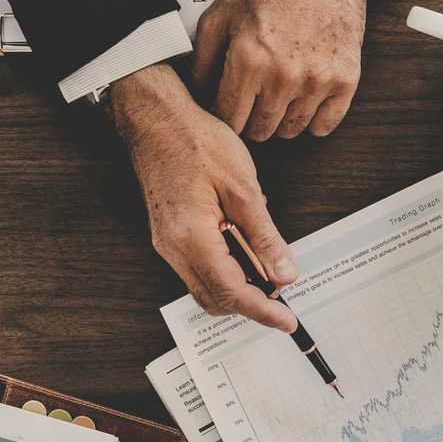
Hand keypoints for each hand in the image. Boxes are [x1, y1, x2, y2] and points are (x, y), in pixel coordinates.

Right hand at [111, 63, 298, 331]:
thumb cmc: (195, 141)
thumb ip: (264, 236)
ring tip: (267, 269)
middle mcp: (173, 248)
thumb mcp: (243, 187)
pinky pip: (197, 268)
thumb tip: (284, 273)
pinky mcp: (168, 236)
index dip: (262, 311)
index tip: (286, 321)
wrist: (157, 120)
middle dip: (250, 304)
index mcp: (191, 237)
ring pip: (205, 287)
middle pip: (215, 298)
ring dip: (237, 287)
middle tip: (282, 296)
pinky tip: (244, 248)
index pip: (232, 292)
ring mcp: (166, 243)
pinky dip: (224, 270)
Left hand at [192, 0, 369, 141]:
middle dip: (249, 121)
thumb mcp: (222, 12)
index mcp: (248, 60)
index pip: (228, 118)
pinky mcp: (346, 79)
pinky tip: (305, 102)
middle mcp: (282, 76)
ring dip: (280, 121)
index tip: (227, 108)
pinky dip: (313, 121)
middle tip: (251, 104)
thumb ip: (203, 58)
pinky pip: (325, 125)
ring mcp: (317, 81)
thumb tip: (196, 93)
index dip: (223, 117)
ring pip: (291, 130)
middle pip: (259, 130)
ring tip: (278, 98)